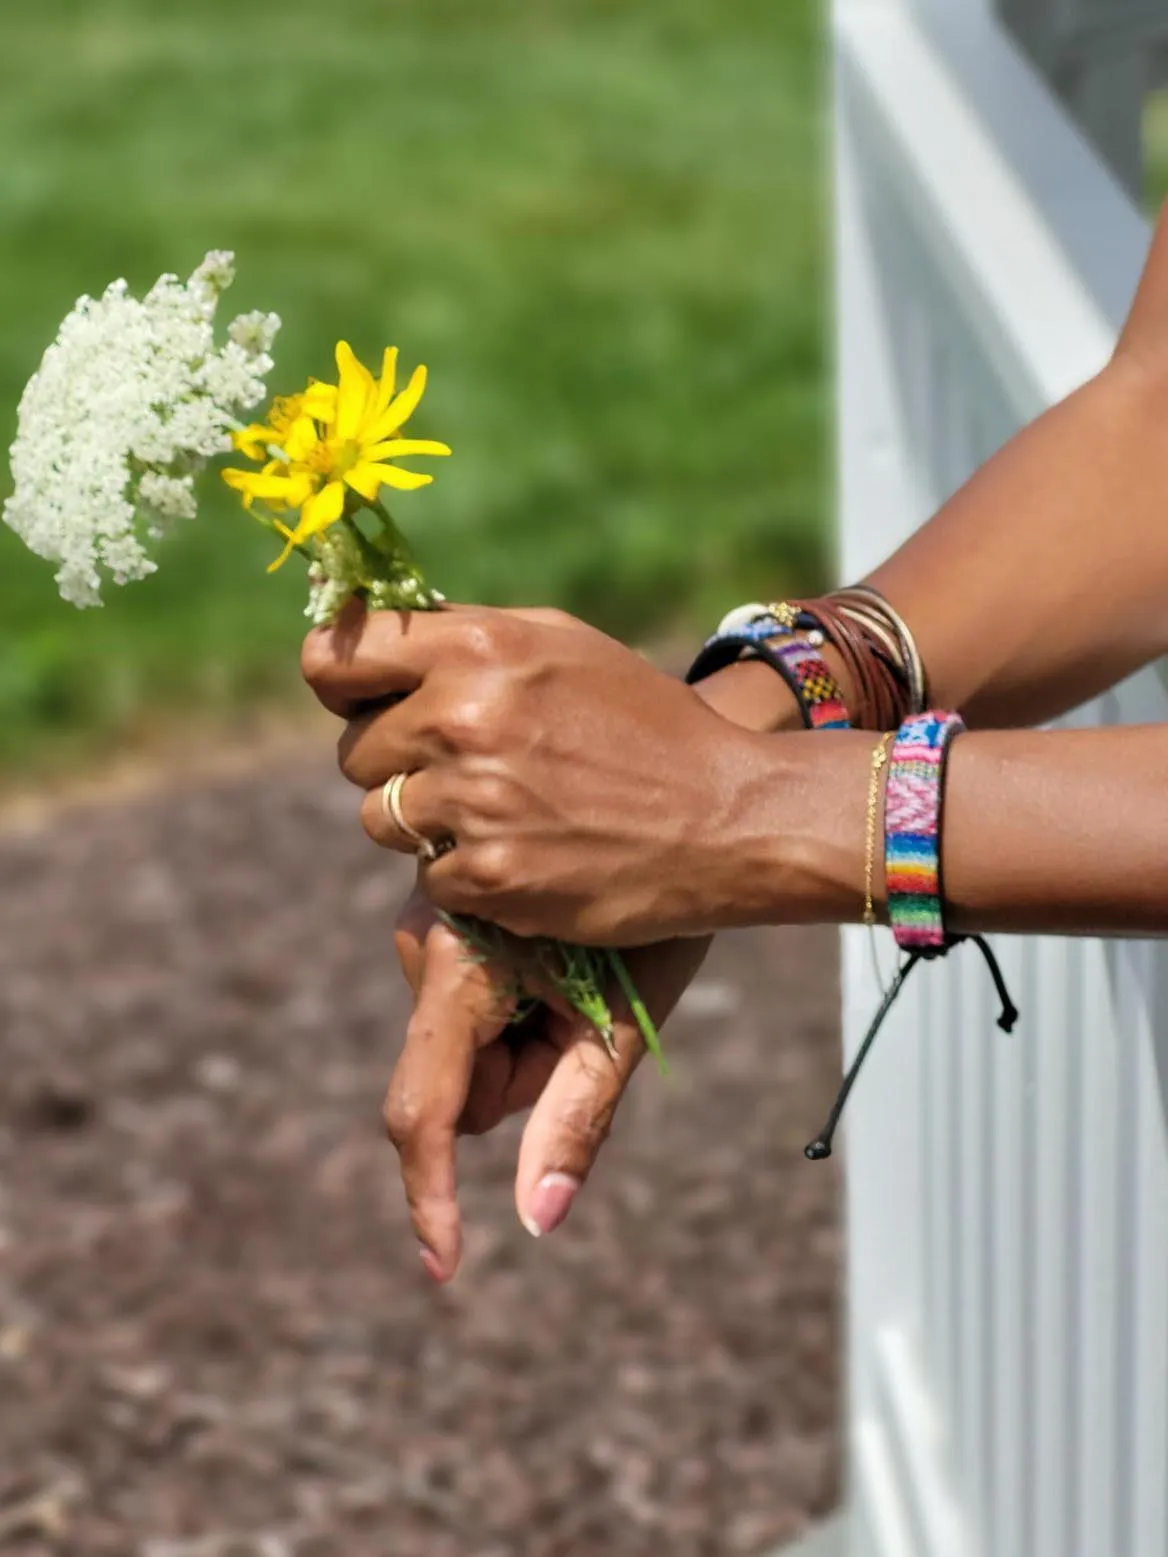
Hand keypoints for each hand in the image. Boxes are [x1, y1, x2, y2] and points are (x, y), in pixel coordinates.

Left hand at [302, 603, 774, 944]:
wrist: (728, 816)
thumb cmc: (646, 723)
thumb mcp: (563, 645)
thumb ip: (465, 637)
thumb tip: (370, 641)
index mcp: (478, 649)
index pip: (336, 658)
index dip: (338, 682)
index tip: (357, 699)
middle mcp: (463, 719)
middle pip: (355, 751)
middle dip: (399, 762)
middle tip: (469, 768)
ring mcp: (473, 803)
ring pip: (382, 818)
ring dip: (426, 824)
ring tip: (503, 811)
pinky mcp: (489, 877)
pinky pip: (429, 878)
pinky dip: (469, 874)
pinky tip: (528, 853)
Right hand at [389, 884, 709, 1280]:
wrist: (675, 810)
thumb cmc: (661, 915)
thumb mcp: (623, 1021)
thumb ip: (573, 1119)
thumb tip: (539, 1222)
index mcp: (460, 962)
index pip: (425, 1109)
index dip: (430, 1196)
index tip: (445, 1267)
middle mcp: (424, 938)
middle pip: (459, 1083)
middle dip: (520, 1077)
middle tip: (588, 1011)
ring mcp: (426, 920)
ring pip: (462, 1049)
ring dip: (519, 1038)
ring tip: (577, 970)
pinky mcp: (439, 911)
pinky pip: (463, 1006)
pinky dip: (510, 1006)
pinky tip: (553, 954)